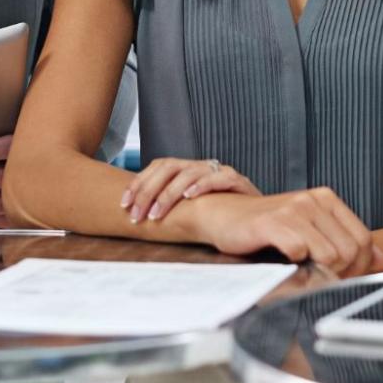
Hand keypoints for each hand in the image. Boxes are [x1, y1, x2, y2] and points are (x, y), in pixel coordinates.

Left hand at [122, 156, 259, 222]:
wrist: (258, 216)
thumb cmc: (220, 214)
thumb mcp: (190, 209)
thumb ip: (169, 207)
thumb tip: (135, 215)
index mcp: (187, 170)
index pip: (157, 167)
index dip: (138, 183)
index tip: (124, 204)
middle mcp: (200, 166)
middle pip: (168, 167)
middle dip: (148, 191)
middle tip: (136, 214)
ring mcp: (218, 171)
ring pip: (189, 172)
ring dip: (169, 193)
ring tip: (157, 213)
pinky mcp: (237, 180)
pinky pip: (219, 177)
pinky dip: (202, 184)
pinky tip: (190, 197)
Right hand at [179, 188, 382, 277]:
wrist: (225, 215)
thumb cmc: (268, 226)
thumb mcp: (311, 230)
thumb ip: (346, 242)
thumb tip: (382, 259)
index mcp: (327, 199)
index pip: (364, 239)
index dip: (359, 266)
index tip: (342, 275)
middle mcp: (313, 200)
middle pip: (350, 250)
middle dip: (340, 273)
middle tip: (320, 277)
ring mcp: (293, 209)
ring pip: (330, 254)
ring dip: (318, 271)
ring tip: (303, 269)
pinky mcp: (272, 222)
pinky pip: (300, 252)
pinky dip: (295, 265)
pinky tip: (284, 261)